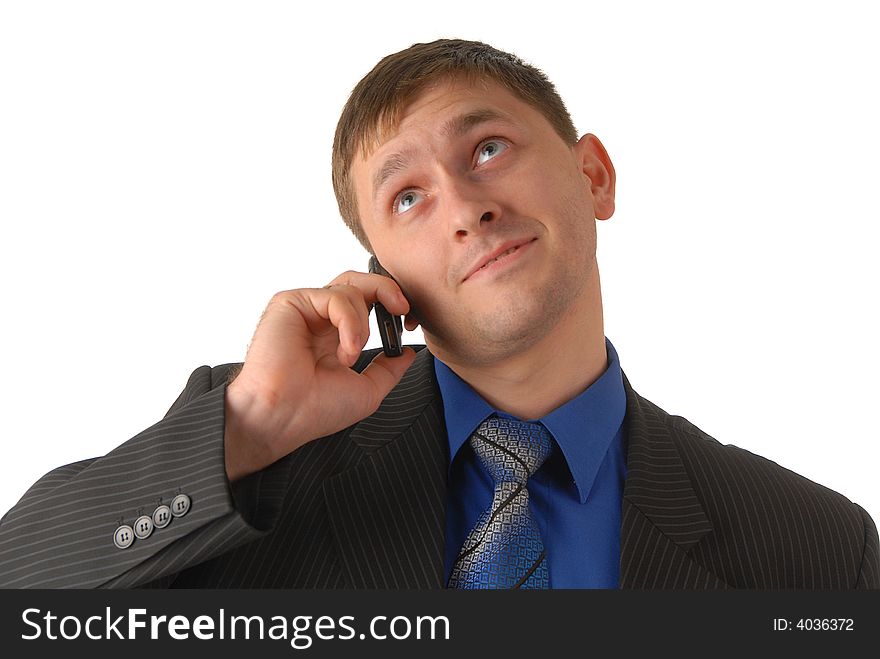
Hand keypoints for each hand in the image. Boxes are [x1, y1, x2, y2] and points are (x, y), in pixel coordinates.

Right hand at [223, 271, 417, 481]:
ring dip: (362, 324)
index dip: (390, 304)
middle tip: (402, 308)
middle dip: (387, 289)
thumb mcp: (367, 390)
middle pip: (359, 282)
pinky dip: (349, 322)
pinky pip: (335, 295)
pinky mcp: (290, 302)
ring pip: (351, 288)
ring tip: (350, 356)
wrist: (284, 417)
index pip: (366, 302)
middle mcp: (319, 318)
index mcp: (334, 336)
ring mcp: (305, 309)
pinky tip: (343, 351)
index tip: (408, 322)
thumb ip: (389, 369)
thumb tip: (408, 354)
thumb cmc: (315, 410)